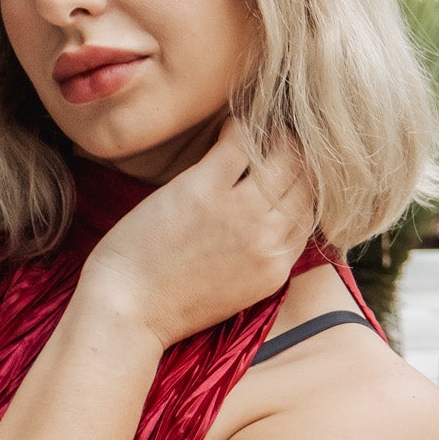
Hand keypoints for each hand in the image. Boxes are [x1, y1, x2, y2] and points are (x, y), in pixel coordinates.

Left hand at [78, 116, 314, 349]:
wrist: (127, 312)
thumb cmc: (168, 302)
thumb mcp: (234, 290)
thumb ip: (260, 255)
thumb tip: (271, 215)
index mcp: (276, 267)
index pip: (311, 211)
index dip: (305, 182)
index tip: (293, 164)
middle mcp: (267, 239)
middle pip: (308, 179)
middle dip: (300, 152)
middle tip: (281, 133)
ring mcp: (239, 213)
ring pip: (285, 155)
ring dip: (276, 134)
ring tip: (259, 127)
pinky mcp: (204, 190)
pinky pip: (240, 141)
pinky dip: (238, 127)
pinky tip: (228, 127)